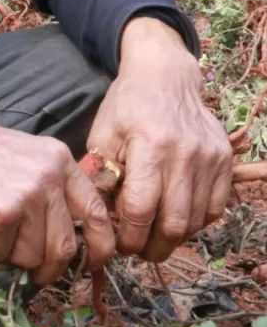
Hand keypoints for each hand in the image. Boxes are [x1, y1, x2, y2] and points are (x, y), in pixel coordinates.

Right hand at [0, 74, 114, 284]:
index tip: (91, 263)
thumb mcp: (23, 156)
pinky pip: (0, 255)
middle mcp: (49, 177)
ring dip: (10, 255)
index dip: (100, 247)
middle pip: (66, 246)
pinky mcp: (0, 216)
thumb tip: (70, 234)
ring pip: (33, 256)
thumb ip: (49, 185)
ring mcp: (26, 197)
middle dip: (50, 268)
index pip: (98, 213)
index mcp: (60, 160)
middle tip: (37, 273)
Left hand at [87, 17, 231, 261]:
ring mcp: (210, 158)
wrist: (166, 76)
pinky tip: (177, 218)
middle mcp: (186, 154)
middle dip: (152, 247)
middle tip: (137, 250)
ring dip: (174, 238)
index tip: (119, 244)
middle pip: (174, 223)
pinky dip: (196, 222)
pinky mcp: (225, 160)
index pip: (140, 209)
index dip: (128, 236)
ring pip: (197, 221)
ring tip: (155, 237)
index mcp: (150, 146)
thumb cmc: (128, 105)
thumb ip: (101, 177)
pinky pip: (215, 208)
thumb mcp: (103, 134)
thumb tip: (101, 219)